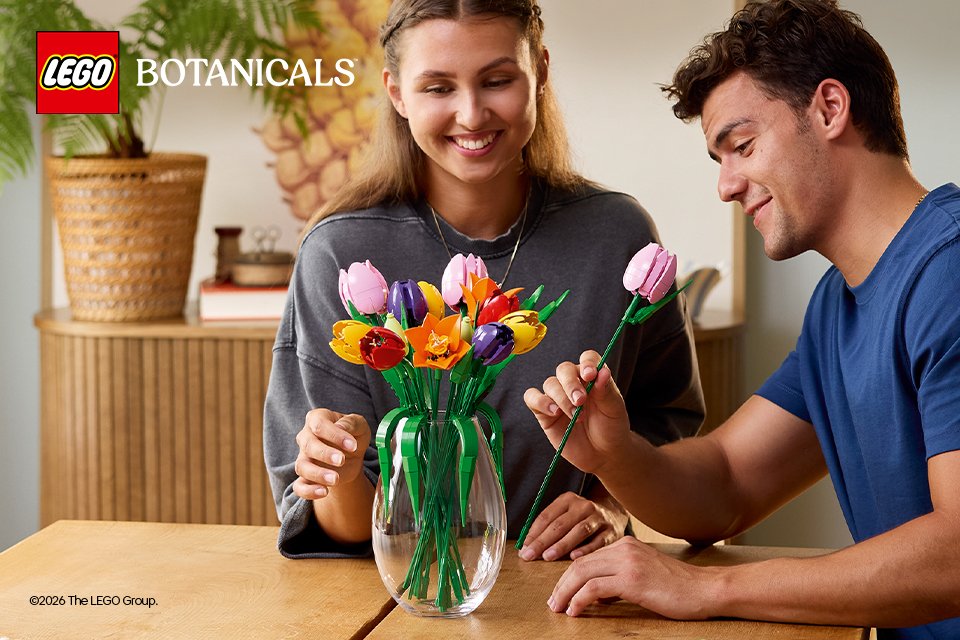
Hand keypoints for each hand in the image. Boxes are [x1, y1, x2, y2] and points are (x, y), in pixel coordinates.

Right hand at [293, 408, 370, 499]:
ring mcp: (303, 458)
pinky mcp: (305, 477)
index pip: (319, 425)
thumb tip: (340, 427)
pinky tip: (324, 492)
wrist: (352, 455)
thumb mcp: (359, 425)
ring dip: (317, 474)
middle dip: (325, 454)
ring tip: (335, 479)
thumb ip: (351, 423)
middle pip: (308, 445)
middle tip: (342, 460)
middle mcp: (306, 437)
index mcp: (317, 419)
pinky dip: (308, 491)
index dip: (335, 435)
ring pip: (302, 466)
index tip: (352, 445)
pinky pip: (299, 486)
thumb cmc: (353, 434)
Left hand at [518, 492, 628, 561]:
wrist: (614, 513)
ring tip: (548, 556)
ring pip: (578, 531)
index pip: (547, 516)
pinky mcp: (612, 532)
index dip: (533, 533)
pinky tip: (574, 557)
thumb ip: (548, 527)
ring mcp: (599, 518)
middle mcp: (584, 506)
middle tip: (530, 555)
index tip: (523, 548)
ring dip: (561, 544)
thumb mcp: (565, 514)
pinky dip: (586, 549)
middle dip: (542, 541)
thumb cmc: (581, 518)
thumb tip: (526, 546)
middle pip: (560, 524)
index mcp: (568, 499)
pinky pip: (598, 541)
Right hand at [524, 350, 631, 474]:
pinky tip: (554, 412)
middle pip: (564, 369)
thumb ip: (606, 390)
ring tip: (575, 416)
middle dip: (571, 384)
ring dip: (561, 398)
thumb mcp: (614, 409)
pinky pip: (532, 398)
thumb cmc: (611, 428)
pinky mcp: (544, 412)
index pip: (587, 359)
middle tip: (581, 401)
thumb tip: (602, 371)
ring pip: (550, 384)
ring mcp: (557, 397)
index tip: (591, 375)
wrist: (603, 454)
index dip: (587, 363)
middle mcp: (573, 383)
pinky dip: (540, 401)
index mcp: (592, 377)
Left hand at [548, 537, 712, 618]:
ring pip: (582, 574)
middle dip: (561, 585)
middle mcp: (624, 548)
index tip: (560, 592)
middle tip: (553, 603)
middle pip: (579, 565)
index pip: (587, 558)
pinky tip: (575, 611)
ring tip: (558, 608)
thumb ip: (620, 576)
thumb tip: (596, 593)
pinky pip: (594, 588)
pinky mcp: (632, 580)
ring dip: (565, 593)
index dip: (568, 576)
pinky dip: (579, 600)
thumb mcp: (644, 573)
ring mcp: (627, 562)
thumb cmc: (678, 587)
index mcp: (626, 544)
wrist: (705, 589)